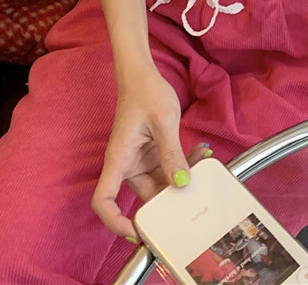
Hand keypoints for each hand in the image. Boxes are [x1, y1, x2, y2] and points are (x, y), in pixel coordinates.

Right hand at [91, 66, 206, 240]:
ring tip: (203, 159)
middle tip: (195, 190)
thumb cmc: (146, 93)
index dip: (115, 222)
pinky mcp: (152, 154)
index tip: (137, 232)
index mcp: (119, 159)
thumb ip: (172, 153)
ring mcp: (140, 161)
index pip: (104, 201)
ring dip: (183, 177)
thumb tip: (181, 182)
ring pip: (161, 183)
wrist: (144, 76)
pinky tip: (201, 153)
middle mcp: (126, 165)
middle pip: (144, 196)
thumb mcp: (163, 122)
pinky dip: (184, 164)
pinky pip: (168, 169)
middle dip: (170, 197)